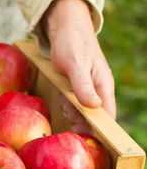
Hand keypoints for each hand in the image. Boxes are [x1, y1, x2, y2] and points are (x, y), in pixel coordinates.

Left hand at [43, 0, 115, 133]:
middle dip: (78, 120)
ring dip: (70, 111)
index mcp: (103, 87)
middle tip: (66, 107)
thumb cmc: (72, 44)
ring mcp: (88, 91)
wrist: (66, 29)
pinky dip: (65, 103)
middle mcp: (98, 91)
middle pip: (92, 119)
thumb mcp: (76, 65)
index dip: (97, 131)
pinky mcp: (77, 89)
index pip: (107, 118)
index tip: (83, 139)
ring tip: (63, 95)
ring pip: (81, 113)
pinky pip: (72, 104)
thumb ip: (83, 86)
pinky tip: (61, 93)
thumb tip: (94, 107)